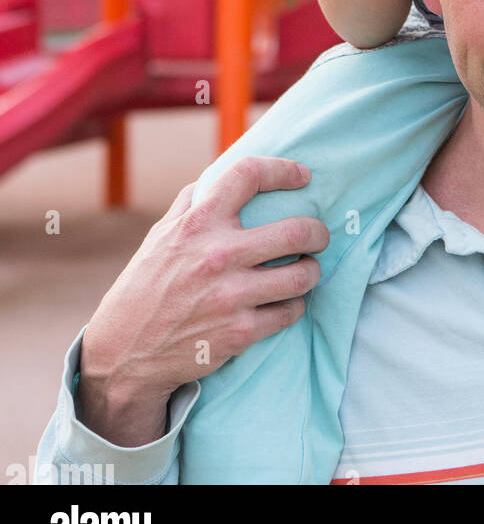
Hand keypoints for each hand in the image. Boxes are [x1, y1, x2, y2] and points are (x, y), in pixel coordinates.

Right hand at [76, 157, 330, 440]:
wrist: (124, 353)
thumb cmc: (145, 286)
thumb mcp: (160, 236)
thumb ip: (191, 203)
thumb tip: (223, 175)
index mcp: (197, 223)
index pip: (248, 175)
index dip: (283, 170)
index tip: (303, 176)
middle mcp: (217, 255)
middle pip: (296, 231)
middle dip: (318, 232)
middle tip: (318, 236)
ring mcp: (231, 296)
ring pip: (303, 275)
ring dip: (311, 271)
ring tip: (306, 270)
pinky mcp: (240, 332)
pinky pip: (290, 311)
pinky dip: (294, 305)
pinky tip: (286, 302)